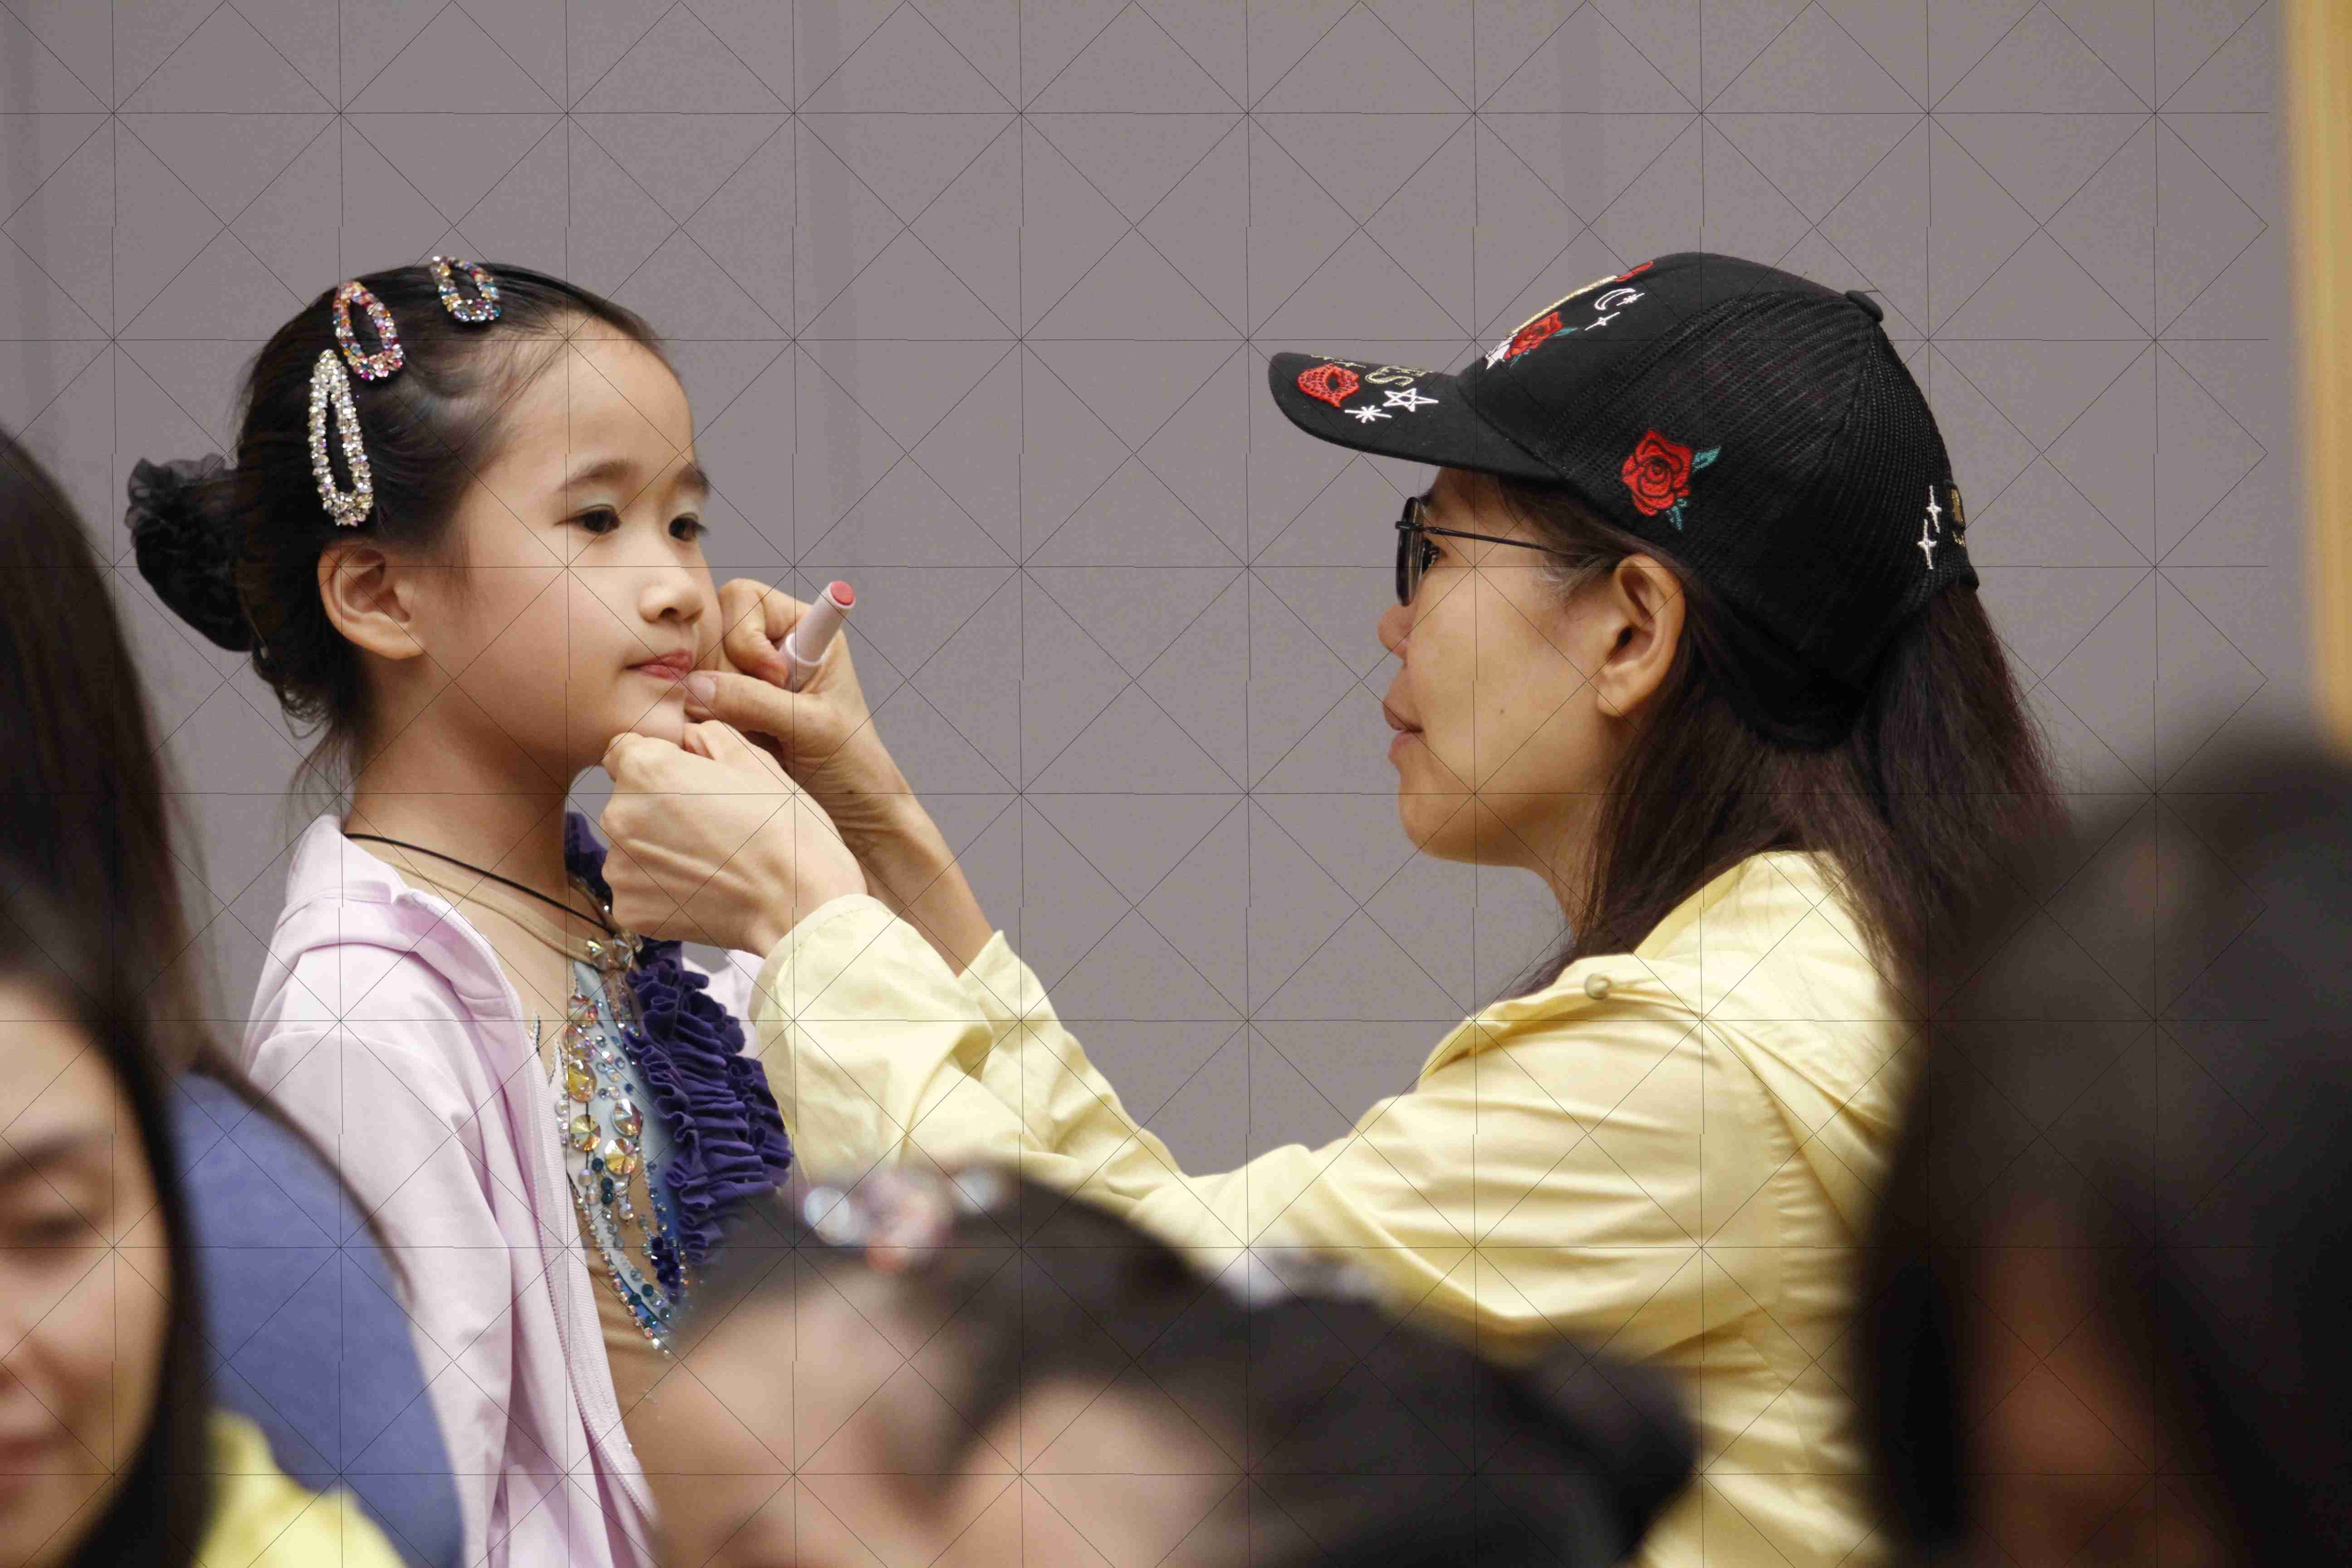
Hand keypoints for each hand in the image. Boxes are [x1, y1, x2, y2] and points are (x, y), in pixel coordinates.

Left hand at [598, 721, 867, 956]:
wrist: (799, 903)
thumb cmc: (784, 829)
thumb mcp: (754, 760)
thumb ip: (705, 736)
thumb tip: (684, 741)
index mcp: (645, 769)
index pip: (622, 751)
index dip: (660, 763)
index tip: (690, 783)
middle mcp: (618, 816)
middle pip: (627, 801)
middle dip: (657, 807)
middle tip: (710, 824)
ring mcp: (620, 868)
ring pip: (631, 847)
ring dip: (658, 850)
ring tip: (710, 860)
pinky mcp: (629, 909)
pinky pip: (638, 889)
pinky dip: (661, 890)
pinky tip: (702, 888)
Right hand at [691, 578, 913, 854]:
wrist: (853, 813)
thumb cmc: (850, 762)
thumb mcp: (810, 726)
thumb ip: (755, 700)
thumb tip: (694, 685)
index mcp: (803, 630)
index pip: (745, 597)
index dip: (745, 634)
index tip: (776, 678)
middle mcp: (770, 647)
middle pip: (711, 634)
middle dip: (725, 675)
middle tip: (756, 715)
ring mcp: (744, 680)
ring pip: (697, 672)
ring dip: (715, 705)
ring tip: (754, 735)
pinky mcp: (727, 712)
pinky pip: (694, 704)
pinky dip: (705, 723)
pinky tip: (736, 744)